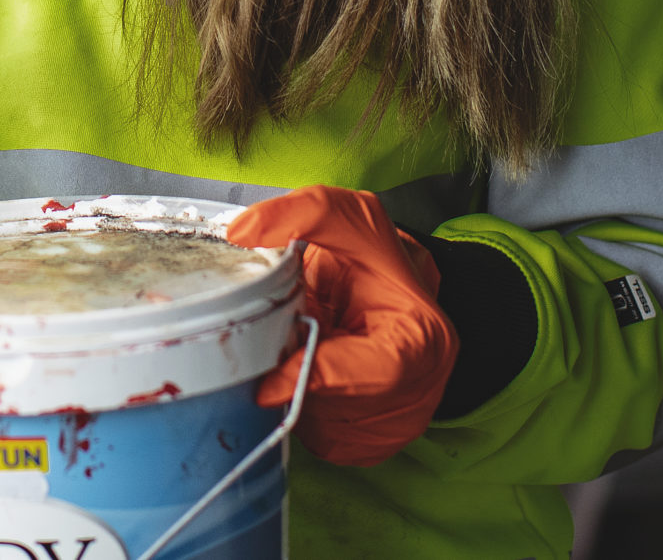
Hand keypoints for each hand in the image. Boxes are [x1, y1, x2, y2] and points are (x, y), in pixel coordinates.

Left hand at [225, 186, 457, 467]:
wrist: (399, 299)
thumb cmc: (377, 264)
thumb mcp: (351, 220)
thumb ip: (303, 215)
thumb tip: (240, 232)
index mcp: (422, 340)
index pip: (369, 375)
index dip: (312, 377)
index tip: (265, 380)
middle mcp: (416, 395)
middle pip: (333, 406)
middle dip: (293, 374)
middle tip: (279, 338)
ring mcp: (393, 429)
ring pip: (318, 425)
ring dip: (293, 391)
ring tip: (302, 347)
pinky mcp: (366, 448)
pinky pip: (316, 439)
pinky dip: (302, 407)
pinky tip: (309, 373)